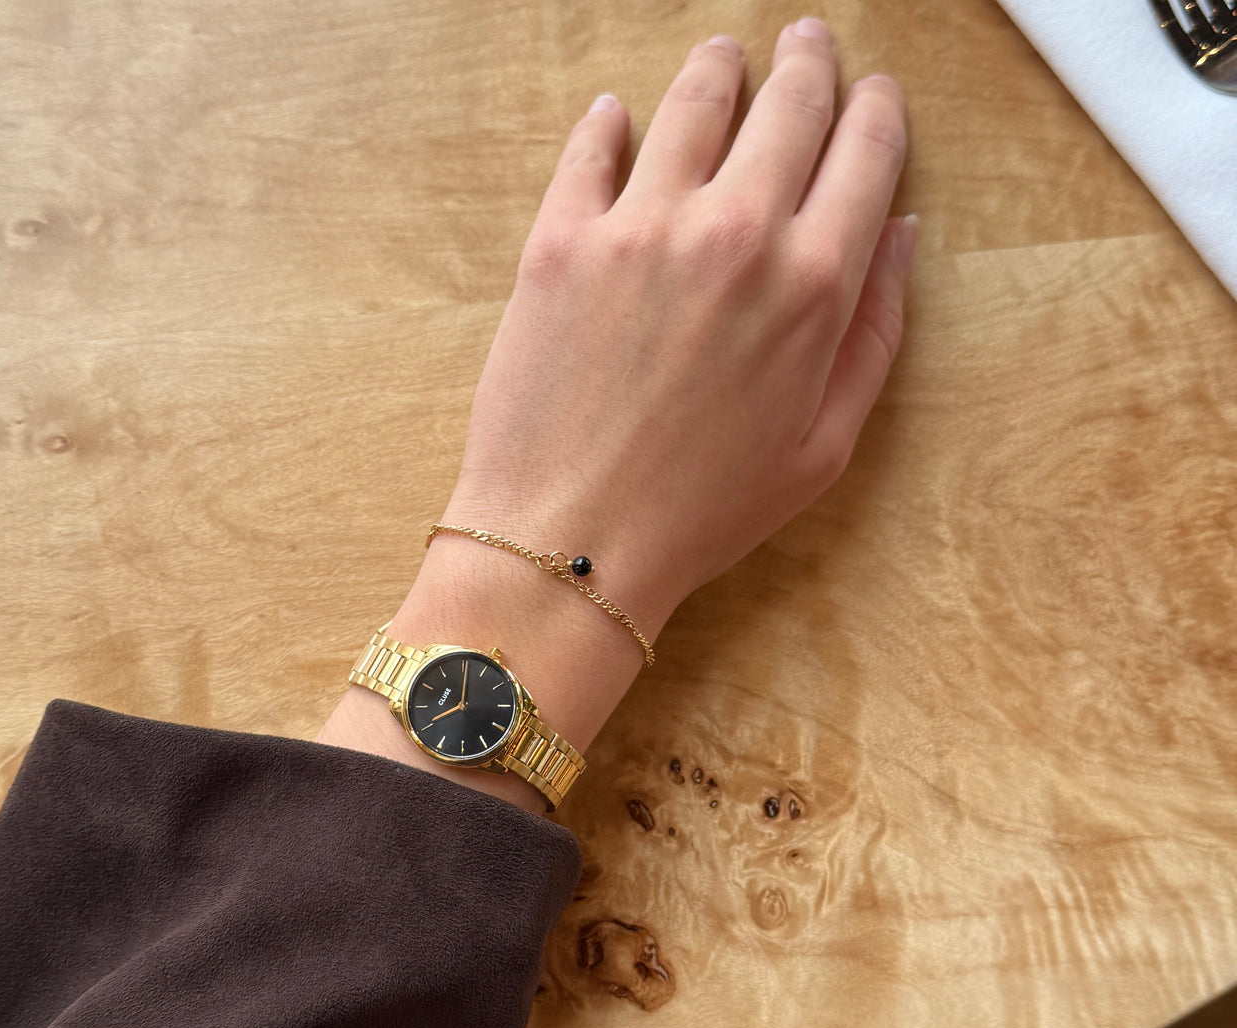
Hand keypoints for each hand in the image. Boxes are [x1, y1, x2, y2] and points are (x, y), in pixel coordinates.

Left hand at [320, 21, 913, 812]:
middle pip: (788, 101)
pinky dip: (611, 122)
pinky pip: (591, 144)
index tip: (871, 99)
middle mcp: (735, 233)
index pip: (866, 150)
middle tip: (803, 47)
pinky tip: (618, 119)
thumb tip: (899, 237)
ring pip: (694, 99)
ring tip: (723, 61)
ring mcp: (640, 227)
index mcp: (813, 284)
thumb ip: (874, 333)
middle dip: (807, 64)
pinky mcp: (559, 239)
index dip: (876, 112)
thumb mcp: (824, 447)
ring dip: (719, 70)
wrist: (571, 546)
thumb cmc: (701, 513)